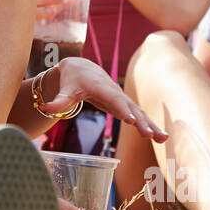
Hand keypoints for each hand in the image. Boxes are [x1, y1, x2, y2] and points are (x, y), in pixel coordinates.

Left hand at [39, 58, 166, 141]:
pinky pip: (140, 115)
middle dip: (141, 121)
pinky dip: (150, 125)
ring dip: (151, 125)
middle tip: (151, 135)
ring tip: (162, 139)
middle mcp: (115, 92)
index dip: (121, 109)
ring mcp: (122, 99)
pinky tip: (160, 138)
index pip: (112, 99)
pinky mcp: (125, 105)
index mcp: (100, 87)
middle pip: (130, 107)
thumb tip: (46, 110)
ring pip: (139, 112)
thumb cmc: (72, 80)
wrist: (82, 69)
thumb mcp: (65, 91)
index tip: (131, 120)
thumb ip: (58, 102)